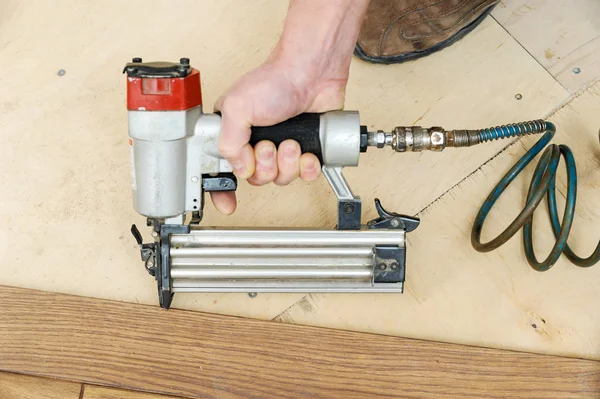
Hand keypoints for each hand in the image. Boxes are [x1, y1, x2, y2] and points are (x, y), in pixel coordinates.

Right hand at [210, 0, 369, 214]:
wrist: (313, 72)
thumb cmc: (276, 80)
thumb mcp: (237, 108)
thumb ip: (229, 143)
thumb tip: (240, 169)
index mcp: (234, 132)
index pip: (223, 168)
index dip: (223, 189)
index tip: (227, 203)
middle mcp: (257, 141)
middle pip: (256, 178)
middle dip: (265, 166)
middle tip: (269, 146)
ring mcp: (282, 146)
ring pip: (281, 178)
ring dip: (287, 163)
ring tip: (291, 143)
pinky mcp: (305, 149)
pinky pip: (304, 175)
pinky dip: (307, 167)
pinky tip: (307, 153)